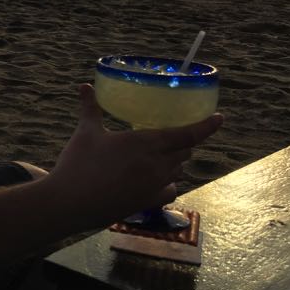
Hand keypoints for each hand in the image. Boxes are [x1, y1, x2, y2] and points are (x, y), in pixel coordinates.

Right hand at [50, 84, 222, 227]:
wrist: (70, 203)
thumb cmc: (79, 163)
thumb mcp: (86, 131)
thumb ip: (90, 108)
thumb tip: (85, 86)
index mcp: (146, 143)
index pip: (187, 134)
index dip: (207, 126)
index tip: (220, 118)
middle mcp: (157, 164)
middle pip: (185, 151)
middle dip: (185, 141)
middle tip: (177, 132)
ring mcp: (154, 186)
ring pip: (178, 170)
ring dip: (176, 161)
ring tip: (164, 153)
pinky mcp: (147, 203)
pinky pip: (170, 189)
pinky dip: (168, 182)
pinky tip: (157, 179)